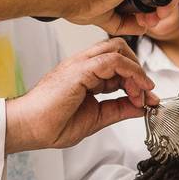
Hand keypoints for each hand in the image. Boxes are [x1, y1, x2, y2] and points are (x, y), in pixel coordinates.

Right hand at [5, 38, 158, 153]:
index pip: (118, 65)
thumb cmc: (52, 124)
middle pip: (120, 50)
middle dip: (139, 71)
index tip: (148, 101)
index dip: (137, 81)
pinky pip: (112, 60)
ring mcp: (80, 65)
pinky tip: (136, 90)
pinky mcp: (79, 70)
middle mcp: (83, 65)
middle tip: (145, 96)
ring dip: (137, 72)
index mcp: (85, 75)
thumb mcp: (98, 118)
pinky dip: (131, 73)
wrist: (30, 128)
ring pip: (118, 50)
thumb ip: (120, 109)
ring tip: (141, 95)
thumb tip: (142, 107)